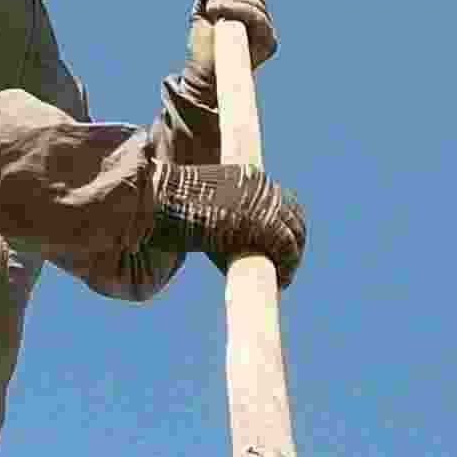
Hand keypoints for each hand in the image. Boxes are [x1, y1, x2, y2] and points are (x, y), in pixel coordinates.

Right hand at [150, 161, 307, 282]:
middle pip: (294, 216)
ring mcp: (264, 205)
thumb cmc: (171, 205)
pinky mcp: (263, 225)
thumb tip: (220, 237)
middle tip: (286, 265)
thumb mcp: (203, 201)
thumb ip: (222, 212)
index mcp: (249, 175)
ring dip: (292, 258)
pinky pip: (286, 248)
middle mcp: (262, 187)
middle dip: (294, 242)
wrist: (162, 200)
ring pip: (294, 234)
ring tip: (284, 276)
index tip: (286, 243)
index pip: (283, 199)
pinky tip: (282, 281)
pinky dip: (288, 266)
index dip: (288, 224)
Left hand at [185, 0, 276, 80]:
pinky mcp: (268, 45)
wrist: (203, 76)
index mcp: (249, 14)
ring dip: (232, 2)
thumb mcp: (201, 14)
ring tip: (212, 13)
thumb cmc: (202, 49)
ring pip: (256, 4)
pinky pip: (259, 20)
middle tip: (210, 7)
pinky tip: (223, 18)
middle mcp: (261, 23)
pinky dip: (241, 12)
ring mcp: (266, 34)